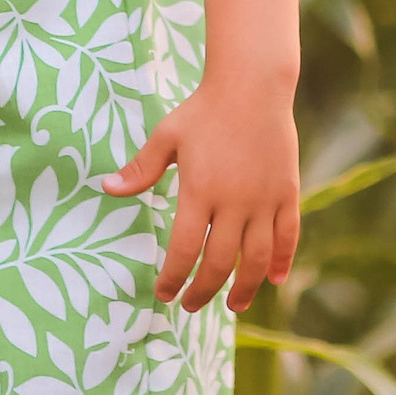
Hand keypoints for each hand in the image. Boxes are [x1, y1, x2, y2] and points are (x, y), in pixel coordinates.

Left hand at [100, 80, 299, 313]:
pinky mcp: (287, 193)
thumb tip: (107, 189)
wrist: (252, 87)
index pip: (185, 248)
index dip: (174, 277)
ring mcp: (265, 200)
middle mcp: (235, 202)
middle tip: (191, 307)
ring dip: (246, 288)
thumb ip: (141, 169)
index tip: (164, 294)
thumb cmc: (203, 111)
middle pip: (220, 262)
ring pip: (258, 258)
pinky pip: (288, 236)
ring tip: (234, 307)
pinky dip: (282, 261)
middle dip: (204, 291)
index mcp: (200, 191)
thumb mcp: (167, 136)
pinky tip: (273, 279)